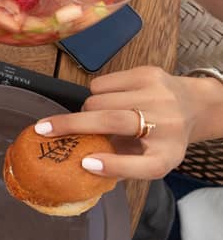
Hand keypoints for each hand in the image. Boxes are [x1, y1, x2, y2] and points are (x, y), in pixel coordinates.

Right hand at [35, 67, 222, 179]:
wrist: (195, 105)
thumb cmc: (163, 137)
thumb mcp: (149, 159)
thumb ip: (120, 165)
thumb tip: (84, 164)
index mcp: (168, 155)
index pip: (144, 166)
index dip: (112, 165)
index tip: (84, 163)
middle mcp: (167, 125)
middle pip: (112, 122)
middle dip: (72, 124)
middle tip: (44, 129)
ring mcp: (158, 95)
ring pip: (97, 100)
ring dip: (87, 110)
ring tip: (99, 115)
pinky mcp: (148, 74)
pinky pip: (100, 83)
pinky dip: (96, 94)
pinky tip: (110, 99)